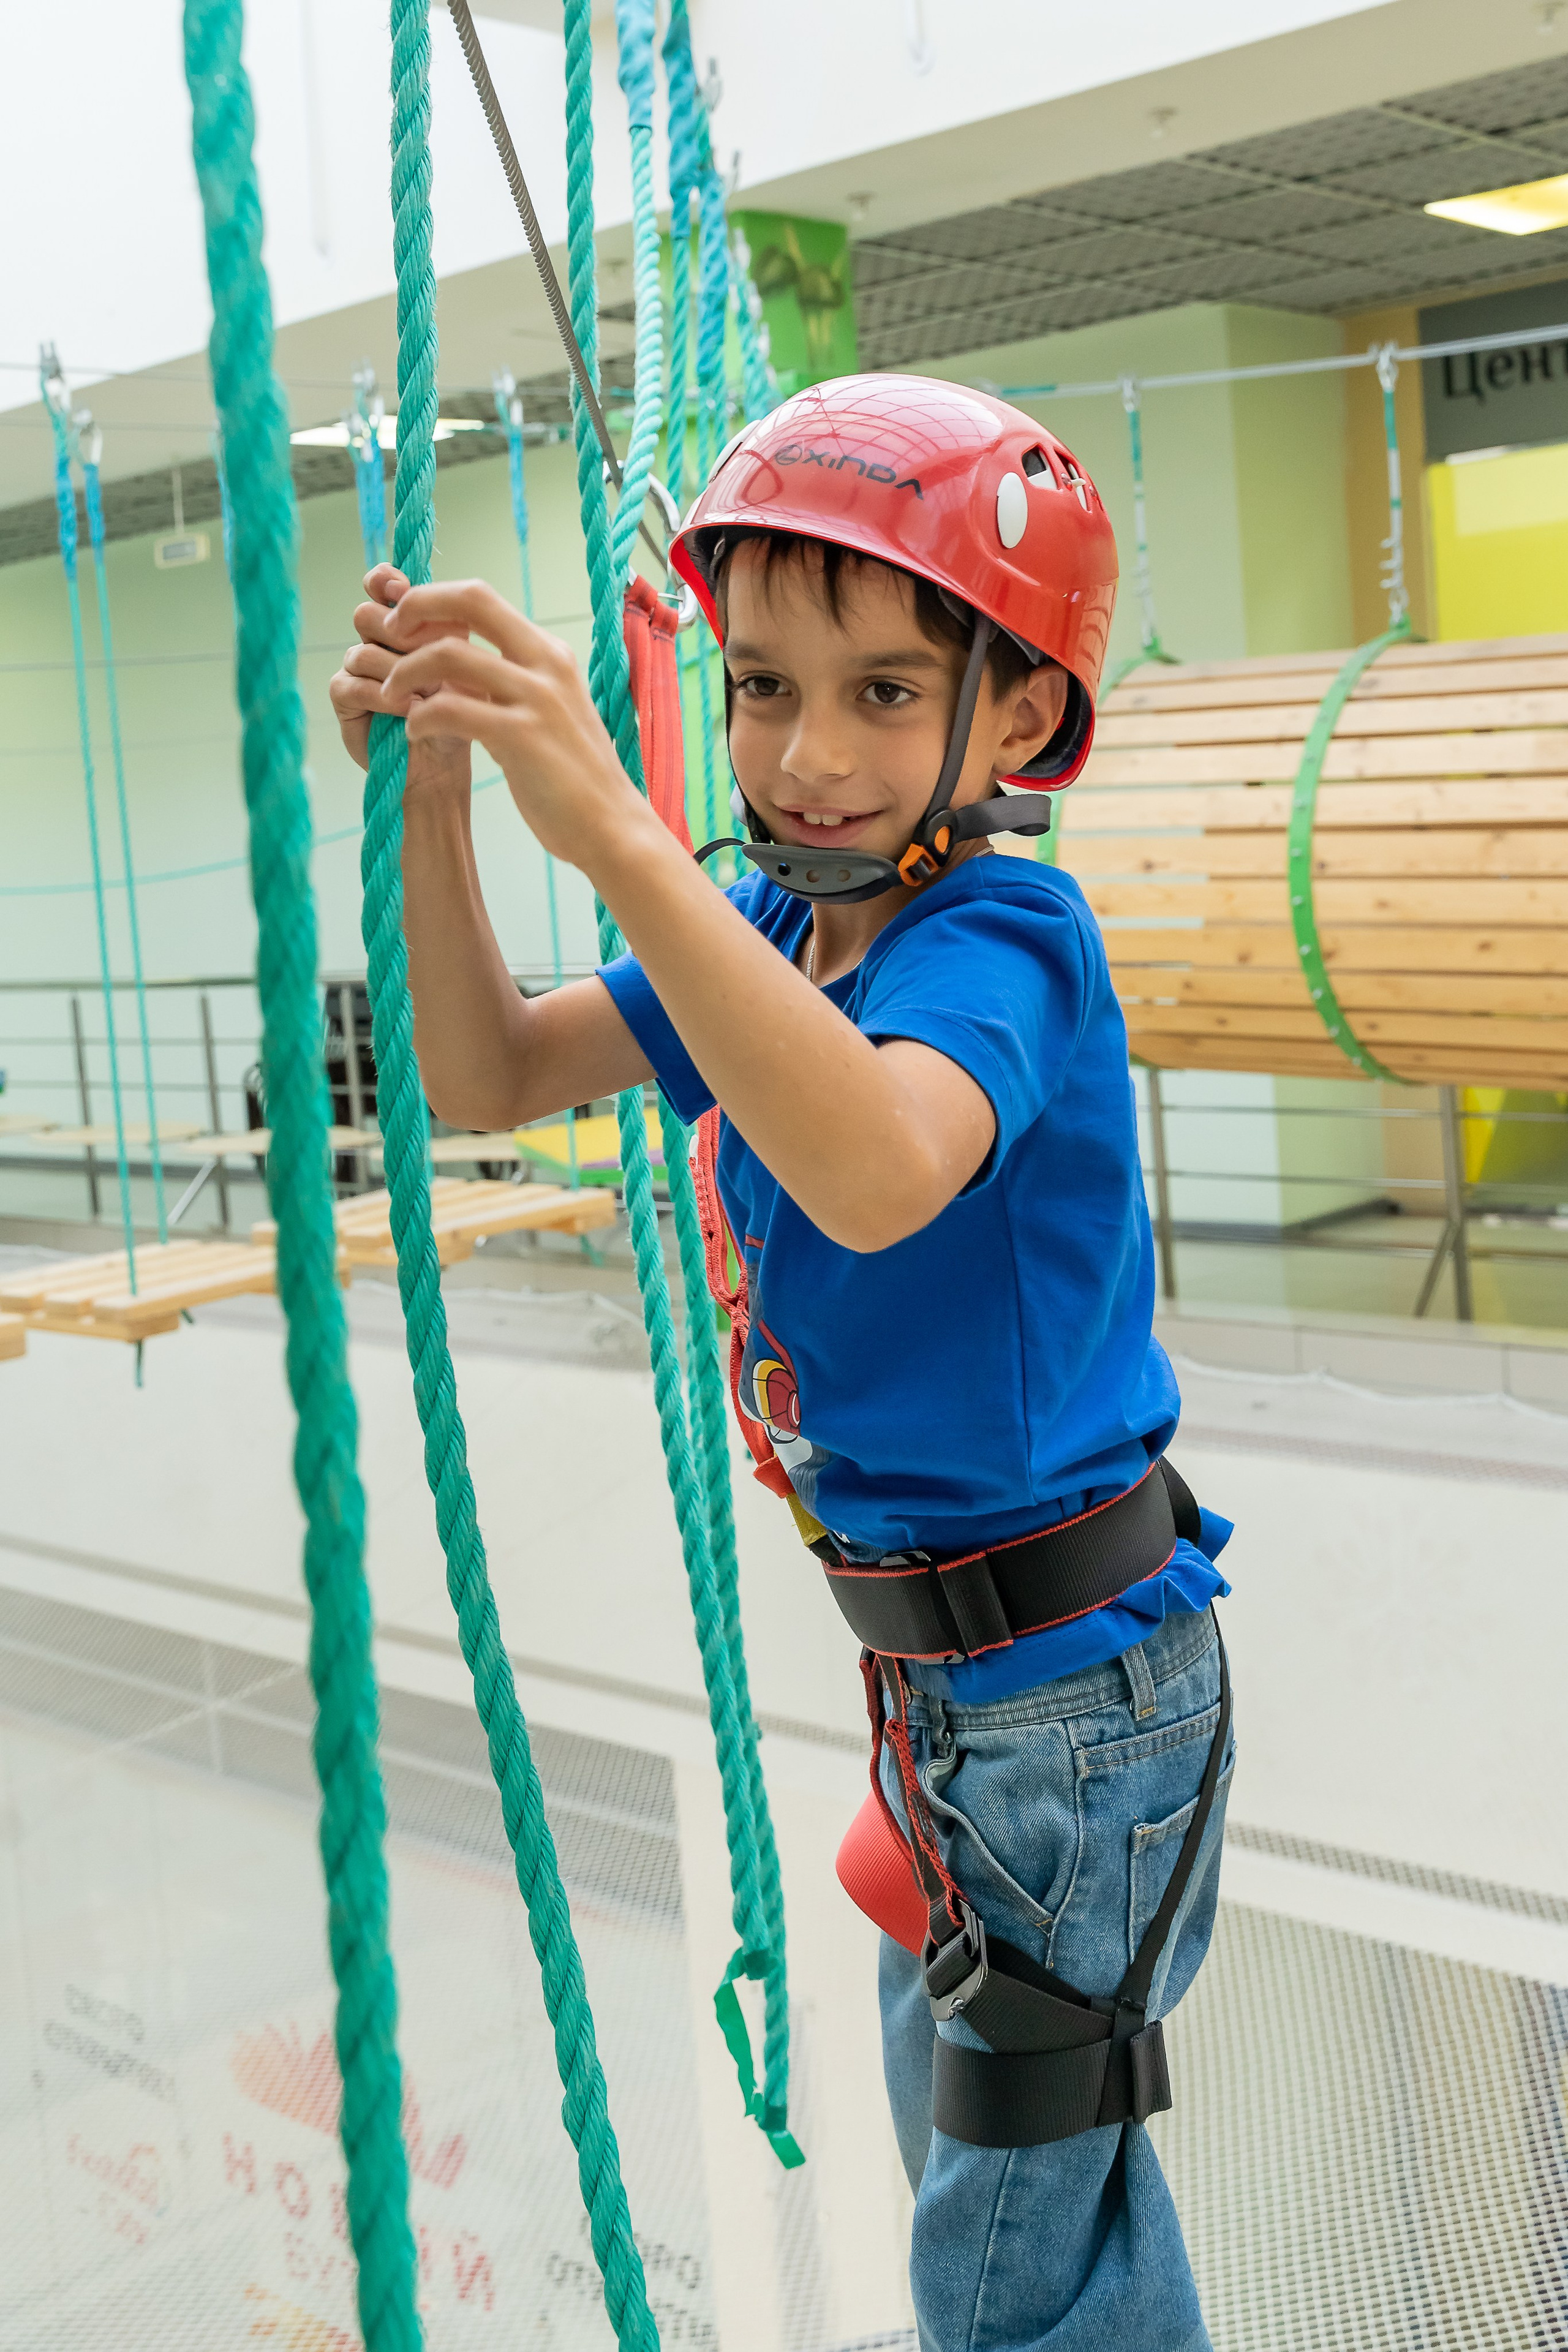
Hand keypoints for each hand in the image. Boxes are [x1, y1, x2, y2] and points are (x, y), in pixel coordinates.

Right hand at [327, 565, 471, 801]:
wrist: (445, 766)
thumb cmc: (461, 716)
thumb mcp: (466, 665)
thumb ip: (448, 627)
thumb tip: (423, 596)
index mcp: (408, 625)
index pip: (383, 585)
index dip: (385, 582)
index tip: (399, 589)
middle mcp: (379, 642)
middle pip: (367, 614)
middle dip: (398, 634)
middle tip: (429, 658)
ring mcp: (358, 668)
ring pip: (362, 650)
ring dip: (396, 671)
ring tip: (425, 696)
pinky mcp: (345, 697)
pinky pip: (350, 681)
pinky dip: (379, 694)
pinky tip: (406, 708)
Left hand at [361, 577, 653, 869]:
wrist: (611, 826)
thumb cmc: (574, 777)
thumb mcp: (550, 713)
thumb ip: (514, 685)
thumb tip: (467, 668)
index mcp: (550, 654)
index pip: (482, 596)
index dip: (434, 599)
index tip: (406, 624)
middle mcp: (546, 665)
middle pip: (470, 600)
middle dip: (417, 608)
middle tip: (389, 635)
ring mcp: (536, 699)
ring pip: (450, 655)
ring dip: (406, 672)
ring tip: (390, 695)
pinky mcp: (522, 737)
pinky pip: (451, 708)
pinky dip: (420, 716)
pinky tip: (414, 731)